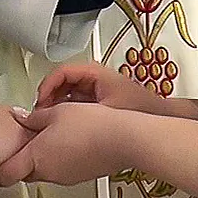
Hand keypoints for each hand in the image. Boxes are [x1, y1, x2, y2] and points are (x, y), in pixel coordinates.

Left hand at [0, 103, 125, 186]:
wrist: (122, 139)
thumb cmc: (92, 124)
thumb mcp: (56, 111)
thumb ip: (33, 117)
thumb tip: (21, 118)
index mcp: (36, 157)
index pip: (4, 174)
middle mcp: (48, 172)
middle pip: (23, 170)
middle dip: (20, 156)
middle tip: (23, 138)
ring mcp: (65, 176)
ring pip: (43, 168)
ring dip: (42, 155)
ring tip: (52, 132)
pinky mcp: (79, 175)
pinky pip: (61, 168)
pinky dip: (59, 156)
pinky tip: (70, 139)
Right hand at [35, 61, 164, 114]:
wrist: (157, 118)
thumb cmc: (137, 109)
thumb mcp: (102, 110)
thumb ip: (75, 110)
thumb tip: (53, 116)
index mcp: (94, 72)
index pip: (61, 72)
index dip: (47, 87)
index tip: (40, 103)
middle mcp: (93, 77)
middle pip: (61, 82)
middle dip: (49, 98)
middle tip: (41, 115)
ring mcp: (95, 88)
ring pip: (66, 93)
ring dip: (56, 106)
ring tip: (50, 122)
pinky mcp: (97, 100)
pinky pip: (74, 102)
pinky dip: (66, 111)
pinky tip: (64, 125)